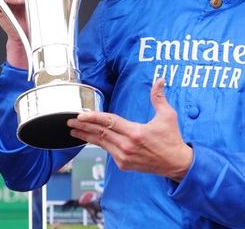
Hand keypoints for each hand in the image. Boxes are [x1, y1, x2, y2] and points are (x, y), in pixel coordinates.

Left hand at [67, 79, 192, 181]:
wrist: (176, 163)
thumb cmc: (172, 139)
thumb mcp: (168, 116)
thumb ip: (159, 97)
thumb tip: (159, 80)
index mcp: (136, 133)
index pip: (109, 122)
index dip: (94, 118)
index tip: (80, 115)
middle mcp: (127, 146)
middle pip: (100, 133)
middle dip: (83, 127)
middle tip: (69, 121)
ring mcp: (124, 157)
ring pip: (101, 143)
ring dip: (86, 136)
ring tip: (73, 131)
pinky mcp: (124, 164)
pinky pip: (107, 151)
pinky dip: (98, 144)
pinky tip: (90, 139)